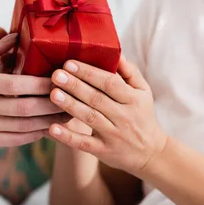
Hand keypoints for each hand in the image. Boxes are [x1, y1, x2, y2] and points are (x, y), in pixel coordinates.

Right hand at [0, 34, 67, 148]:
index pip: (15, 84)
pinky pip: (15, 140)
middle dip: (52, 104)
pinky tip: (49, 128)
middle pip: (24, 107)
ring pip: (24, 126)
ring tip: (68, 115)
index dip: (40, 83)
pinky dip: (35, 134)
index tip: (60, 79)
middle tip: (73, 98)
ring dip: (49, 122)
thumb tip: (15, 35)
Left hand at [47, 56, 167, 176]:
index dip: (89, 73)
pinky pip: (84, 144)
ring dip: (70, 106)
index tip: (70, 63)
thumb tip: (115, 51)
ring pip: (89, 118)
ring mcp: (113, 135)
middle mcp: (124, 117)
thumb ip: (130, 72)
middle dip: (75, 85)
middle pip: (96, 99)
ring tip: (53, 93)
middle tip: (56, 75)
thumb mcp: (143, 92)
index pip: (109, 83)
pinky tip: (52, 128)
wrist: (151, 153)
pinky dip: (68, 137)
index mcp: (133, 99)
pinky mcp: (103, 151)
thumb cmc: (142, 115)